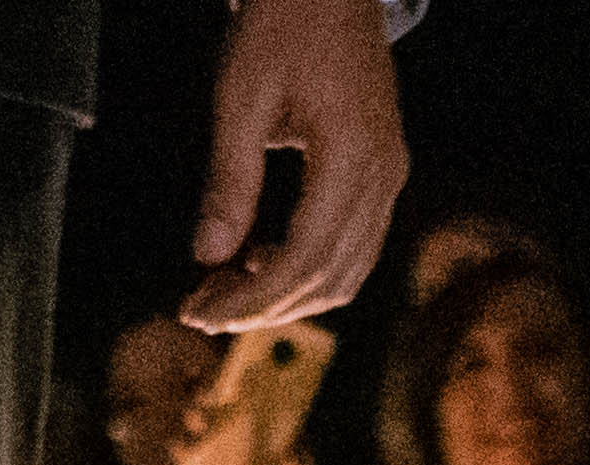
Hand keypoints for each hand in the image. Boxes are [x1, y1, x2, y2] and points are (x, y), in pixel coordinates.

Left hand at [186, 0, 407, 330]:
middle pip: (329, 279)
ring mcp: (389, 173)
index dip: (251, 299)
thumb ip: (229, 182)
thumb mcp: (240, 97)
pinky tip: (261, 258)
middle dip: (263, 307)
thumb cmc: (286, 20)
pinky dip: (308, 269)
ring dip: (287, 295)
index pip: (303, 260)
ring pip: (347, 273)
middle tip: (203, 308)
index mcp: (352, 155)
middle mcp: (382, 173)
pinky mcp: (381, 170)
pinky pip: (353, 246)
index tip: (201, 311)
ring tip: (227, 287)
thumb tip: (207, 255)